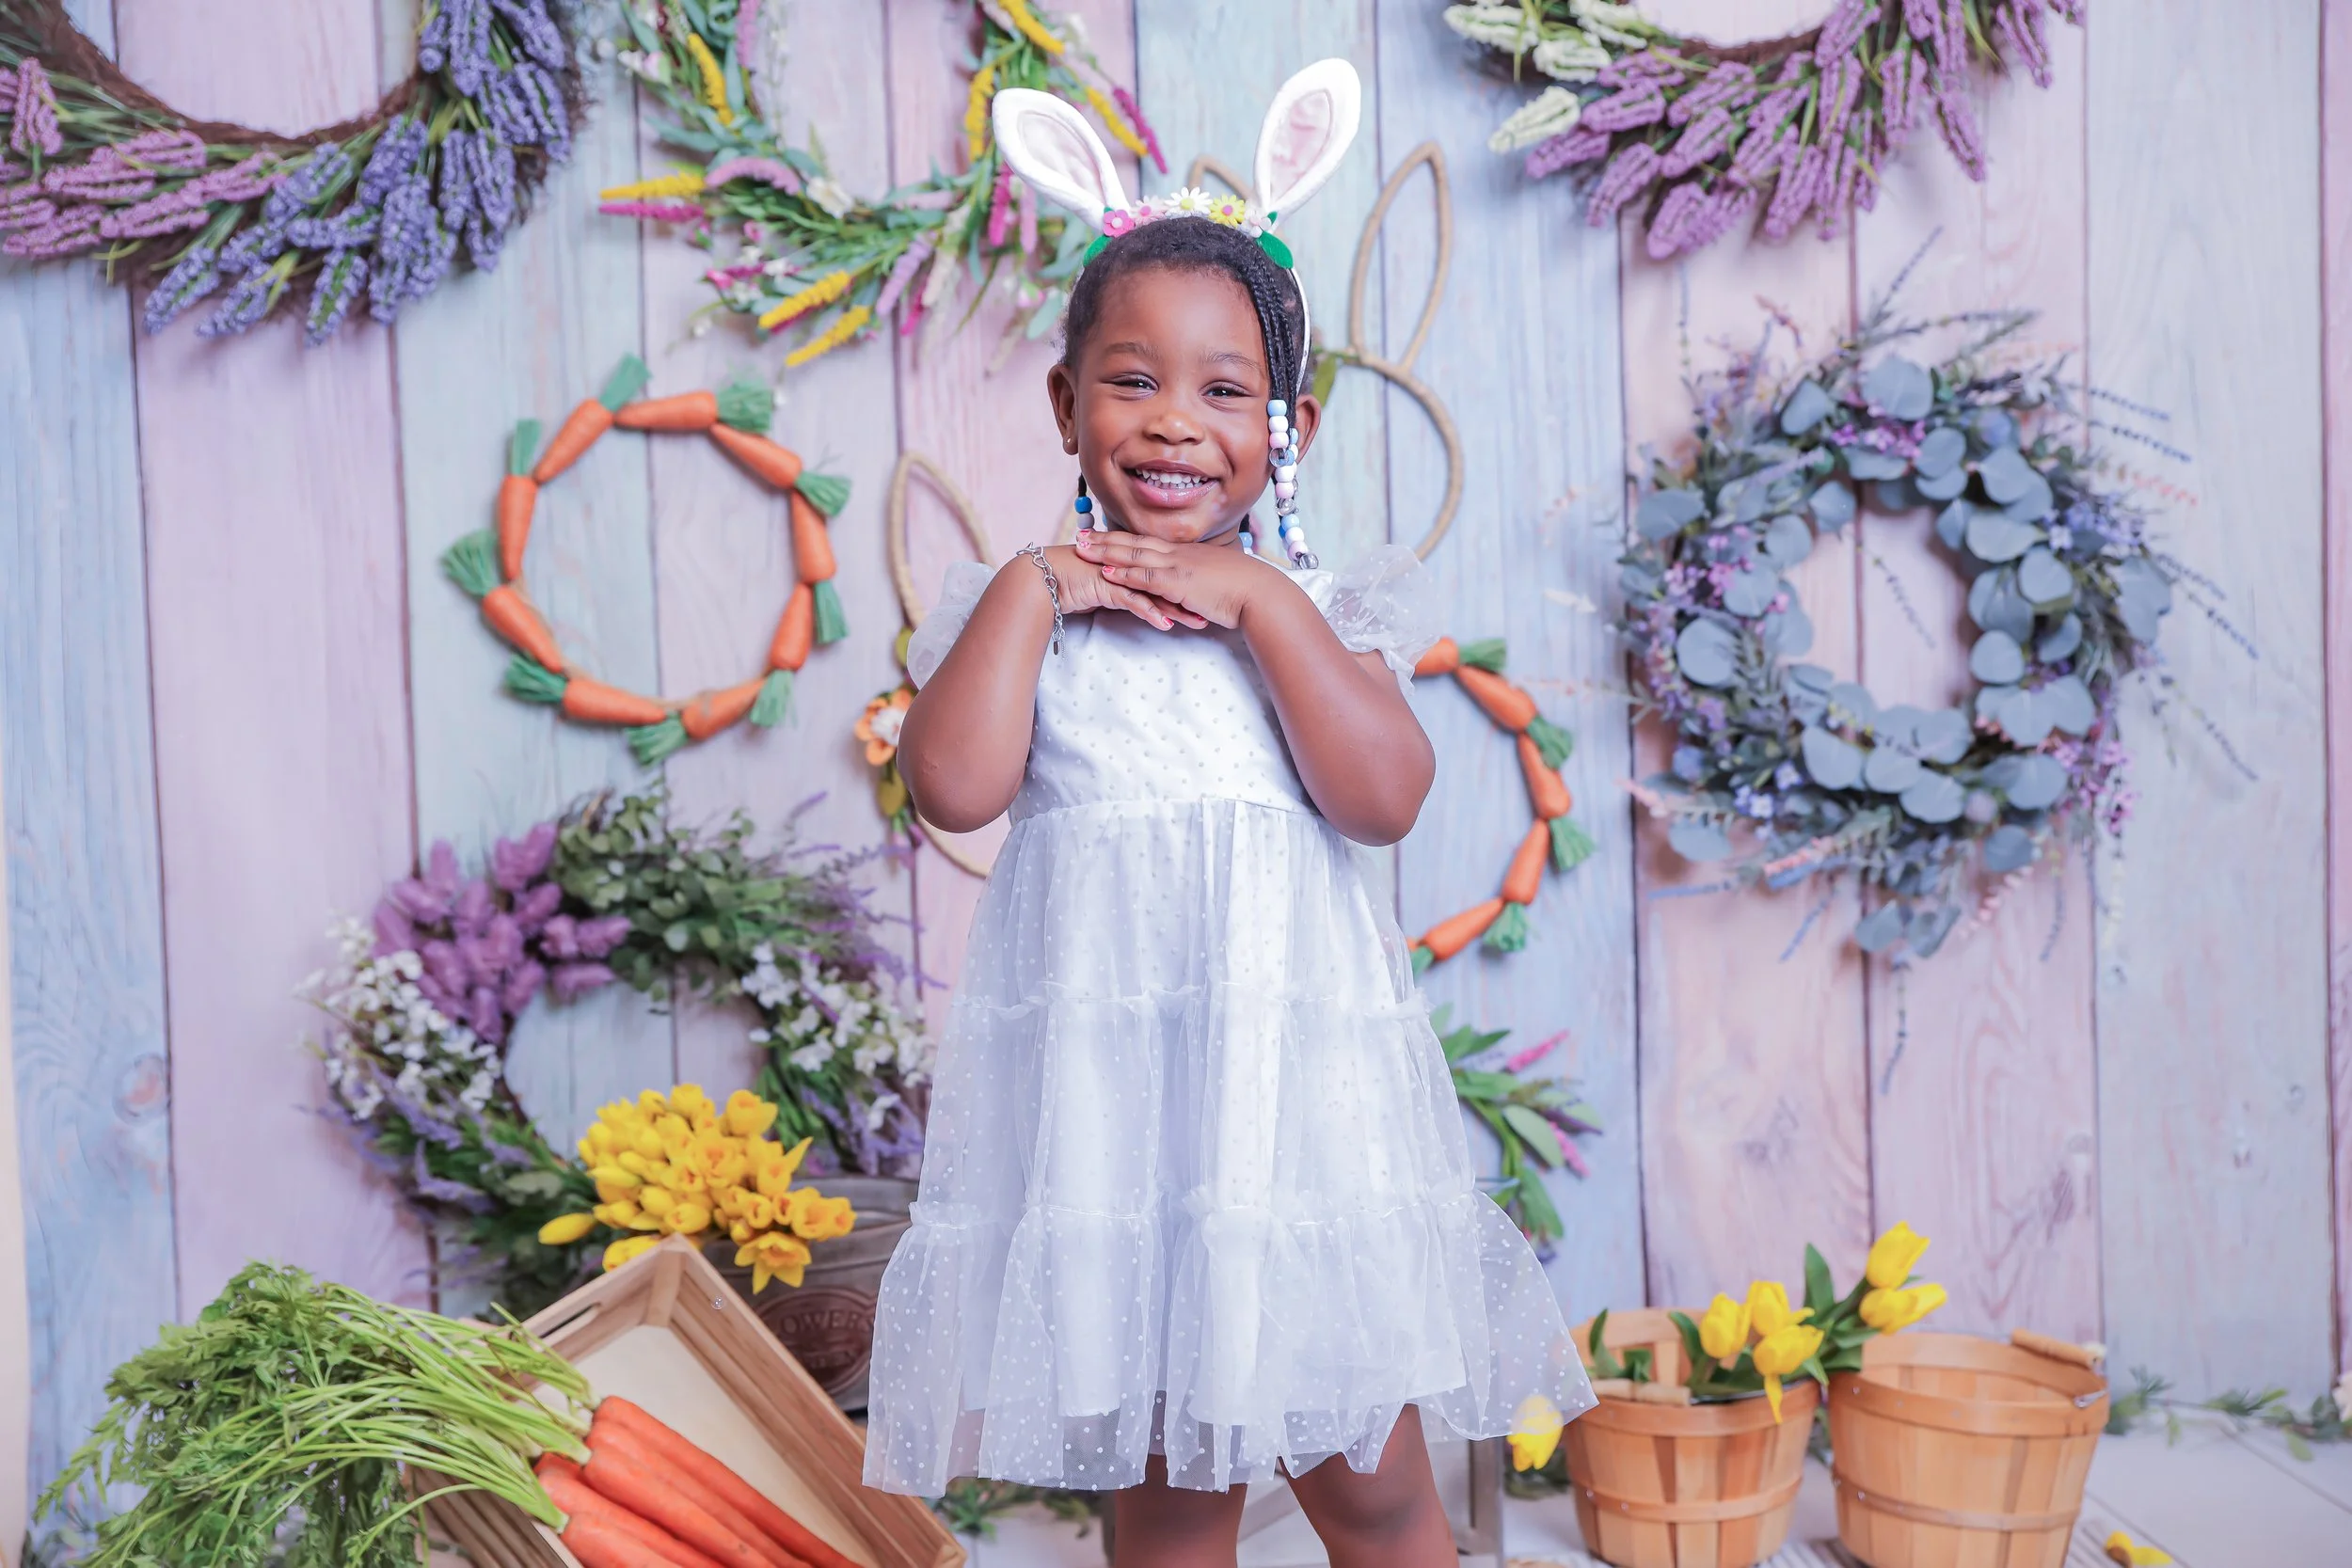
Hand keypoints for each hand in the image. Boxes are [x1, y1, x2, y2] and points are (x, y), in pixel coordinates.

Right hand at [1041, 544, 1208, 631]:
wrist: (1044, 580)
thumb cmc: (1074, 583)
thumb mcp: (1108, 587)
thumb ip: (1127, 591)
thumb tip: (1143, 600)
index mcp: (1132, 564)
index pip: (1167, 575)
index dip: (1190, 586)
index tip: (1212, 598)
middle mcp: (1129, 567)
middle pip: (1168, 582)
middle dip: (1193, 598)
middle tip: (1217, 611)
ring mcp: (1119, 575)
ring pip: (1155, 593)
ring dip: (1179, 609)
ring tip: (1199, 623)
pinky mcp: (1107, 587)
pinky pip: (1133, 602)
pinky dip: (1150, 613)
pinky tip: (1165, 624)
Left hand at [1071, 530, 1269, 629]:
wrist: (1261, 593)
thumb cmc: (1245, 590)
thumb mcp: (1216, 579)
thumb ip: (1198, 580)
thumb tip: (1190, 588)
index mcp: (1188, 552)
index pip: (1149, 541)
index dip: (1124, 538)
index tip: (1103, 535)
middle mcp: (1180, 553)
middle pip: (1135, 542)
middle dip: (1106, 539)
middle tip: (1081, 536)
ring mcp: (1179, 565)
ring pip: (1135, 555)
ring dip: (1106, 551)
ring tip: (1082, 549)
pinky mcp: (1180, 582)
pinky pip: (1147, 576)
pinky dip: (1125, 573)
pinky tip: (1107, 572)